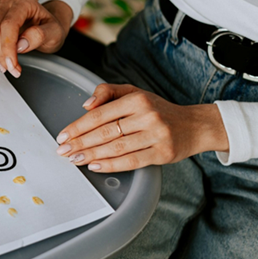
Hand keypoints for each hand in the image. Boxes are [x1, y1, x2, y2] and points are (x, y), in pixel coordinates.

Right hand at [0, 0, 71, 76]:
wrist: (46, 24)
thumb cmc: (50, 27)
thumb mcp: (55, 33)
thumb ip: (40, 36)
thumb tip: (20, 44)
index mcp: (24, 2)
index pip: (8, 24)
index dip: (7, 48)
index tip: (12, 65)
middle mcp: (7, 2)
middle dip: (0, 54)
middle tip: (10, 68)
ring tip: (1, 64)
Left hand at [55, 84, 228, 172]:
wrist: (194, 125)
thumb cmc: (157, 109)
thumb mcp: (134, 92)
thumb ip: (108, 92)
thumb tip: (86, 105)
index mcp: (137, 99)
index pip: (100, 114)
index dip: (78, 126)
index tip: (63, 135)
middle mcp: (147, 116)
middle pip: (105, 132)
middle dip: (80, 143)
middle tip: (63, 151)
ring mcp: (156, 135)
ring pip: (116, 148)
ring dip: (92, 155)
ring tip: (75, 159)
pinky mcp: (162, 153)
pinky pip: (131, 161)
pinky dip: (111, 165)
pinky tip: (95, 166)